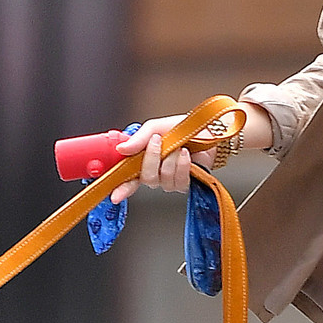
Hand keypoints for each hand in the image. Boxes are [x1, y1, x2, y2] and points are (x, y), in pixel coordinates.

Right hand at [109, 106, 274, 204]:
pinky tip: (187, 155)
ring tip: (179, 146)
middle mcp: (155, 173)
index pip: (128, 178)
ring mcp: (170, 180)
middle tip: (159, 142)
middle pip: (146, 178)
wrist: (208, 129)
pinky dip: (183, 166)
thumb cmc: (182, 127)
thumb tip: (121, 149)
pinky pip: (179, 181)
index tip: (114, 196)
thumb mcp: (156, 127)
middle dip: (152, 159)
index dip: (121, 188)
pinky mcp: (186, 183)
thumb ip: (138, 139)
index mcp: (143, 160)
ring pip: (163, 180)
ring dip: (171, 160)